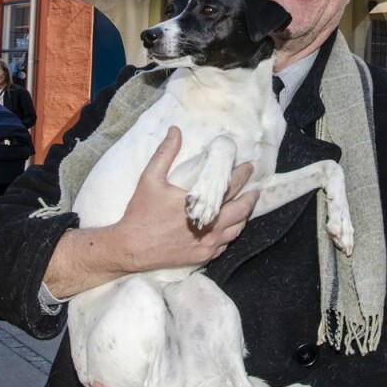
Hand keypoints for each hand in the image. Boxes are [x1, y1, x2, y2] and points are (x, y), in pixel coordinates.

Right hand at [43, 127, 258, 297]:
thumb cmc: (141, 212)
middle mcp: (209, 224)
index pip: (230, 185)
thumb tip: (175, 130)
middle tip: (255, 187)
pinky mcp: (204, 255)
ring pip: (237, 228)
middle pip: (241, 209)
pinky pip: (226, 244)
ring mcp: (208, 242)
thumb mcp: (150, 178)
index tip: (248, 166)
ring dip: (244, 215)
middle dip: (250, 196)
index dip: (242, 174)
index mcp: (198, 202)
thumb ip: (165, 153)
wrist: (132, 247)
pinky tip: (230, 226)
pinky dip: (231, 233)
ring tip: (246, 205)